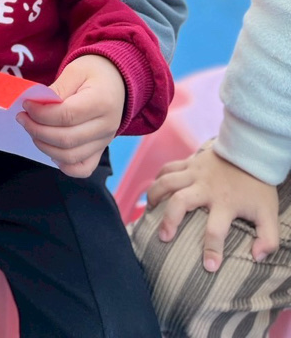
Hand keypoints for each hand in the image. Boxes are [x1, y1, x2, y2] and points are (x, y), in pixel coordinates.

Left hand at [17, 54, 125, 177]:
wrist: (115, 80)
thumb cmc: (93, 72)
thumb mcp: (75, 70)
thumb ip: (57, 89)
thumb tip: (36, 106)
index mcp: (102, 102)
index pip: (67, 116)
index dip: (42, 114)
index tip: (26, 105)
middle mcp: (107, 126)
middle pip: (67, 139)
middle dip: (37, 130)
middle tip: (23, 118)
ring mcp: (105, 141)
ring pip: (71, 156)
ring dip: (45, 146)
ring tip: (32, 129)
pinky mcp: (101, 150)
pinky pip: (83, 169)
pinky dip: (64, 165)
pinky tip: (51, 149)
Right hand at [146, 146, 279, 271]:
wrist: (252, 152)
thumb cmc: (258, 186)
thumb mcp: (269, 214)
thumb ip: (268, 238)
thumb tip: (256, 256)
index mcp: (225, 202)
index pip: (216, 230)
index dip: (212, 250)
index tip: (209, 267)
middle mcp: (206, 187)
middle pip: (180, 202)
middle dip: (169, 221)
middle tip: (164, 237)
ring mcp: (195, 172)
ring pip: (167, 182)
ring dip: (155, 196)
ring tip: (149, 211)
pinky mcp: (190, 161)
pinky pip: (168, 167)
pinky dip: (158, 177)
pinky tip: (154, 190)